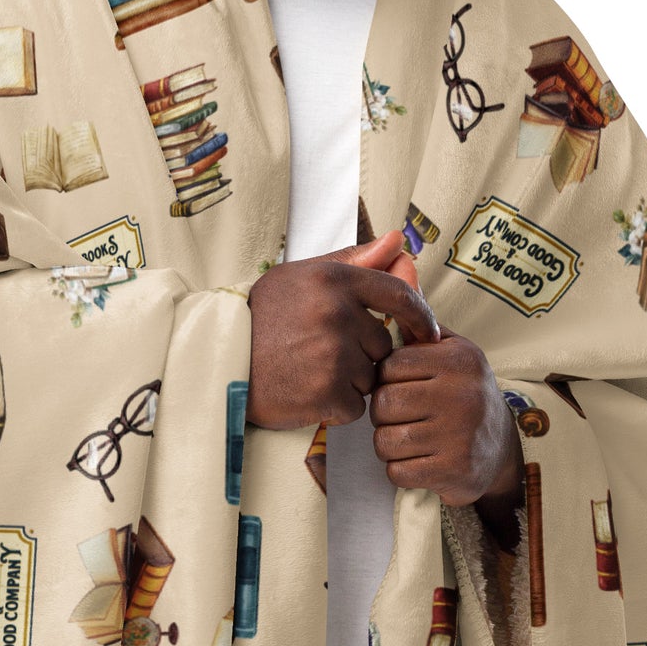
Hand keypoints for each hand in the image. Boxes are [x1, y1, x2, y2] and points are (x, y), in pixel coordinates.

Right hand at [245, 230, 439, 430]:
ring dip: (349, 380)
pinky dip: (337, 405)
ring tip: (309, 370)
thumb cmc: (260, 318)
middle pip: (382, 342)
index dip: (419, 314)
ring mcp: (332, 354)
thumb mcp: (300, 276)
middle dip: (362, 352)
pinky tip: (307, 391)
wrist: (220, 362)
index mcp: (333, 279)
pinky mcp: (327, 393)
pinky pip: (355, 405)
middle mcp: (336, 314)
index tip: (426, 330)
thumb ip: (353, 260)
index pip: (398, 294)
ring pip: (370, 376)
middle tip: (321, 352)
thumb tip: (398, 240)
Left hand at [369, 325, 524, 548]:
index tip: (399, 387)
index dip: (385, 379)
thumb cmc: (464, 393)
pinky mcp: (455, 471)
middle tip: (400, 416)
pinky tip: (418, 460)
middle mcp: (463, 395)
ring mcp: (460, 436)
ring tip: (408, 438)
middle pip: (383, 403)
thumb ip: (422, 330)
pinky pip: (397, 471)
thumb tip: (390, 302)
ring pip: (385, 440)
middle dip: (383, 413)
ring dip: (388, 443)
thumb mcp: (453, 353)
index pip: (390, 365)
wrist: (501, 448)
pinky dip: (400, 469)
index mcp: (459, 360)